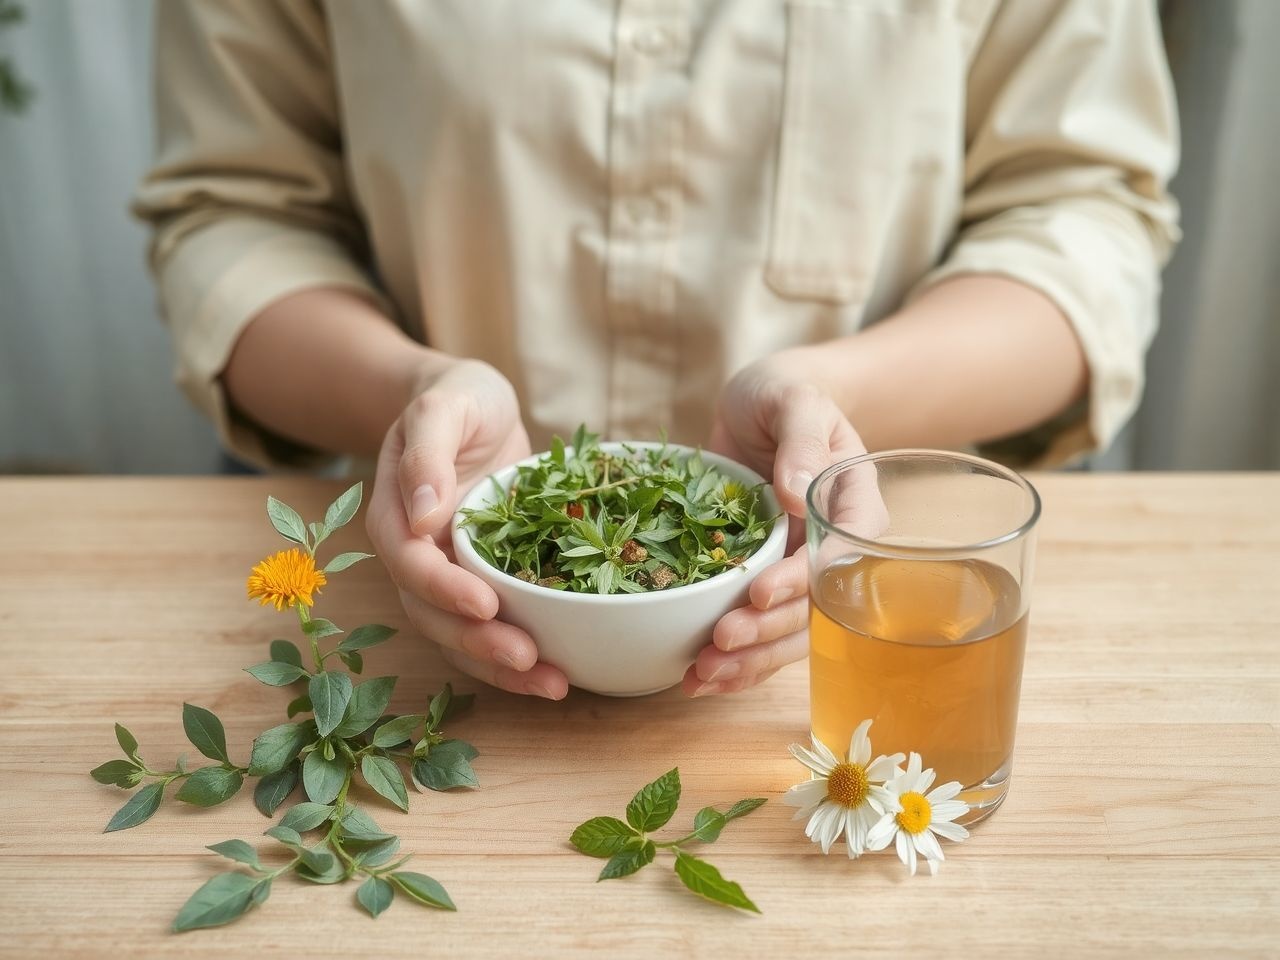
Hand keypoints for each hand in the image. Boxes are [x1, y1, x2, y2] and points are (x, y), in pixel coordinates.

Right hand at [366, 360, 569, 698]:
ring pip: (463, 634)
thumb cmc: (458, 397)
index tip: (486, 604)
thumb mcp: (443, 405)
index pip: (412, 565)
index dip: (445, 590)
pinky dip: (521, 654)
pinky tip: (561, 672)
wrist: (476, 404)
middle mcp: (419, 556)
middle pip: (435, 615)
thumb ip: (428, 453)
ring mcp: (453, 573)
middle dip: (479, 643)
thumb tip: (423, 515)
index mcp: (397, 518)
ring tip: (553, 684)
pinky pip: (497, 625)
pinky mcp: (488, 579)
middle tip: (529, 660)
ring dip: (502, 666)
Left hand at [685, 350, 867, 696]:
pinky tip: (696, 679)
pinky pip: (755, 627)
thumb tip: (796, 493)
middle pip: (812, 608)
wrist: (762, 403)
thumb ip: (802, 439)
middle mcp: (831, 551)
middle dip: (766, 632)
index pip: (839, 556)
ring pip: (784, 632)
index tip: (760, 591)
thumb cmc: (788, 392)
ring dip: (747, 660)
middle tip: (718, 644)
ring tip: (701, 677)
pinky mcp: (761, 580)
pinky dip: (730, 658)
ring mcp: (795, 571)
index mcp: (853, 508)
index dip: (802, 580)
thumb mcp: (796, 398)